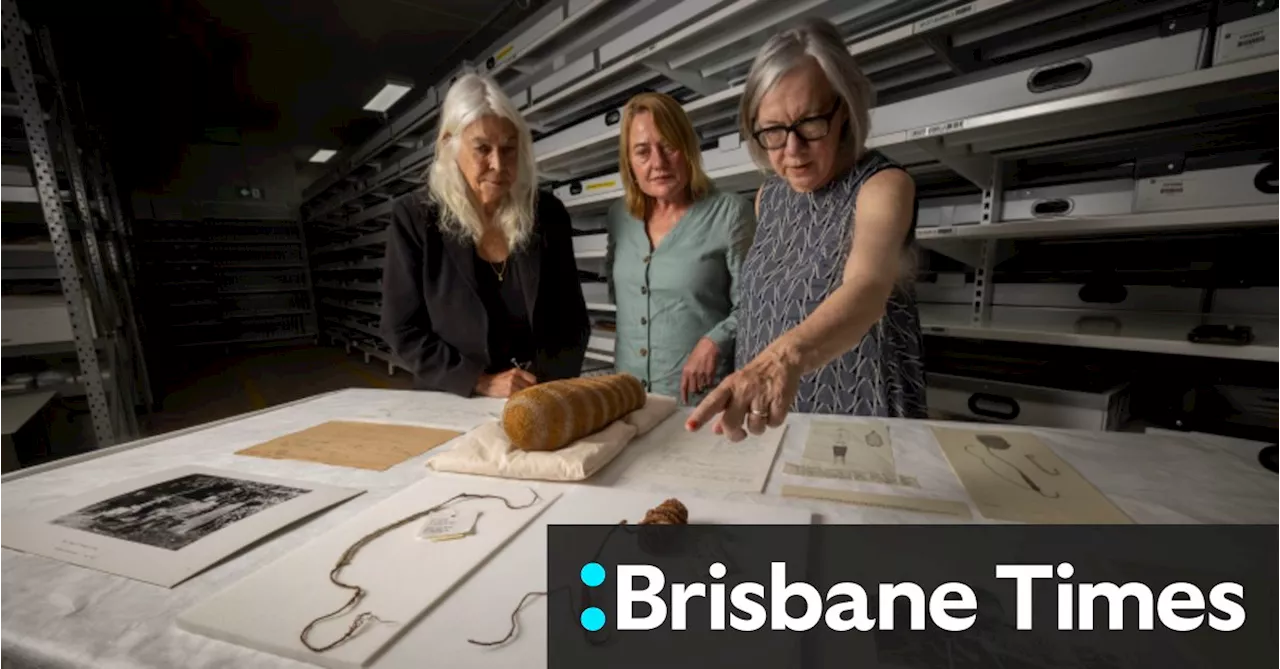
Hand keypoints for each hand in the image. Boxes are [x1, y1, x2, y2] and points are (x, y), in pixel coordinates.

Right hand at [475, 368, 537, 397]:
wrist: (485, 383)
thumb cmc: (498, 380)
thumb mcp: (509, 374)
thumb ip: (520, 378)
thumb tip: (532, 385)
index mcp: (516, 371)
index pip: (532, 379)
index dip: (534, 385)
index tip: (535, 390)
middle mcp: (515, 377)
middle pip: (530, 386)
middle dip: (531, 392)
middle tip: (532, 397)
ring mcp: (512, 385)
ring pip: (525, 392)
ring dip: (526, 396)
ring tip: (526, 400)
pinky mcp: (508, 392)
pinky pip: (518, 397)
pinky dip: (520, 399)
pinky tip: (519, 401)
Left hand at [680, 337, 718, 403]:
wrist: (709, 345)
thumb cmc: (699, 352)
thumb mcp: (690, 362)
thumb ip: (689, 373)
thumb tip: (690, 383)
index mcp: (686, 371)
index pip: (683, 387)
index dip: (684, 396)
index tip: (685, 402)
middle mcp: (693, 374)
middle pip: (693, 390)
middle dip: (695, 391)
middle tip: (699, 390)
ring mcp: (702, 374)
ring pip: (702, 387)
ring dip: (703, 388)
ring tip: (705, 384)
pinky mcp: (710, 373)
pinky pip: (709, 383)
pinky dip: (709, 384)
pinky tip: (710, 380)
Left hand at [684, 345, 801, 441]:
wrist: (783, 358)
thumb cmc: (754, 376)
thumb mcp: (736, 387)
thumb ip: (724, 408)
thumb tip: (716, 430)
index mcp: (729, 386)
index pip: (712, 402)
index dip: (700, 416)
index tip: (690, 427)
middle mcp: (743, 390)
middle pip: (731, 422)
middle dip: (734, 434)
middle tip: (739, 434)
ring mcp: (762, 395)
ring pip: (755, 427)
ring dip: (757, 427)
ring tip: (761, 414)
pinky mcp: (780, 400)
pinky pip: (773, 423)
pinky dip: (774, 421)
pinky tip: (774, 409)